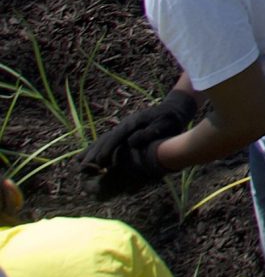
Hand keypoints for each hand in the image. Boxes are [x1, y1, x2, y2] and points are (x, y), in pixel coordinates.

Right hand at [81, 92, 196, 198]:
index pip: (116, 137)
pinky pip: (106, 139)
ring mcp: (123, 126)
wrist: (173, 109)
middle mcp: (125, 124)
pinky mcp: (123, 129)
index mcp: (133, 123)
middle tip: (82, 167)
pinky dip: (96, 147)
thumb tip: (131, 142)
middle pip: (105, 138)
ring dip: (91, 151)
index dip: (107, 150)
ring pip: (103, 138)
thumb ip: (149, 132)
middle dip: (94, 153)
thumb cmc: (170, 120)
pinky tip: (88, 155)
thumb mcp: (164, 124)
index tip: (100, 162)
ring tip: (79, 163)